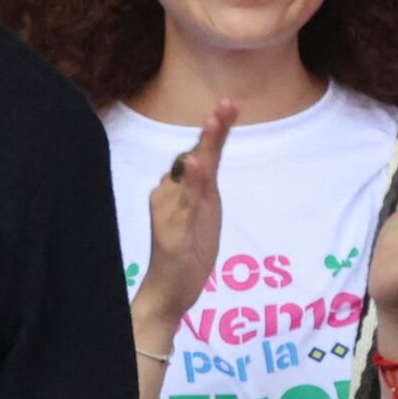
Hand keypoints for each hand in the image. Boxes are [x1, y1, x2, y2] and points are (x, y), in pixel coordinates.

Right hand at [136, 102, 235, 354]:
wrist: (168, 293)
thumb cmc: (186, 253)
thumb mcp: (202, 215)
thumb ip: (201, 187)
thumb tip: (202, 159)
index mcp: (180, 191)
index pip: (202, 156)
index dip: (216, 131)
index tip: (229, 106)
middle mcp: (171, 195)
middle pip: (196, 157)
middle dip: (212, 131)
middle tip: (225, 105)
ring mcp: (170, 212)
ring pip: (191, 176)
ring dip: (203, 148)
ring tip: (213, 123)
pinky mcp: (172, 232)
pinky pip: (184, 205)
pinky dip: (190, 184)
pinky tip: (195, 166)